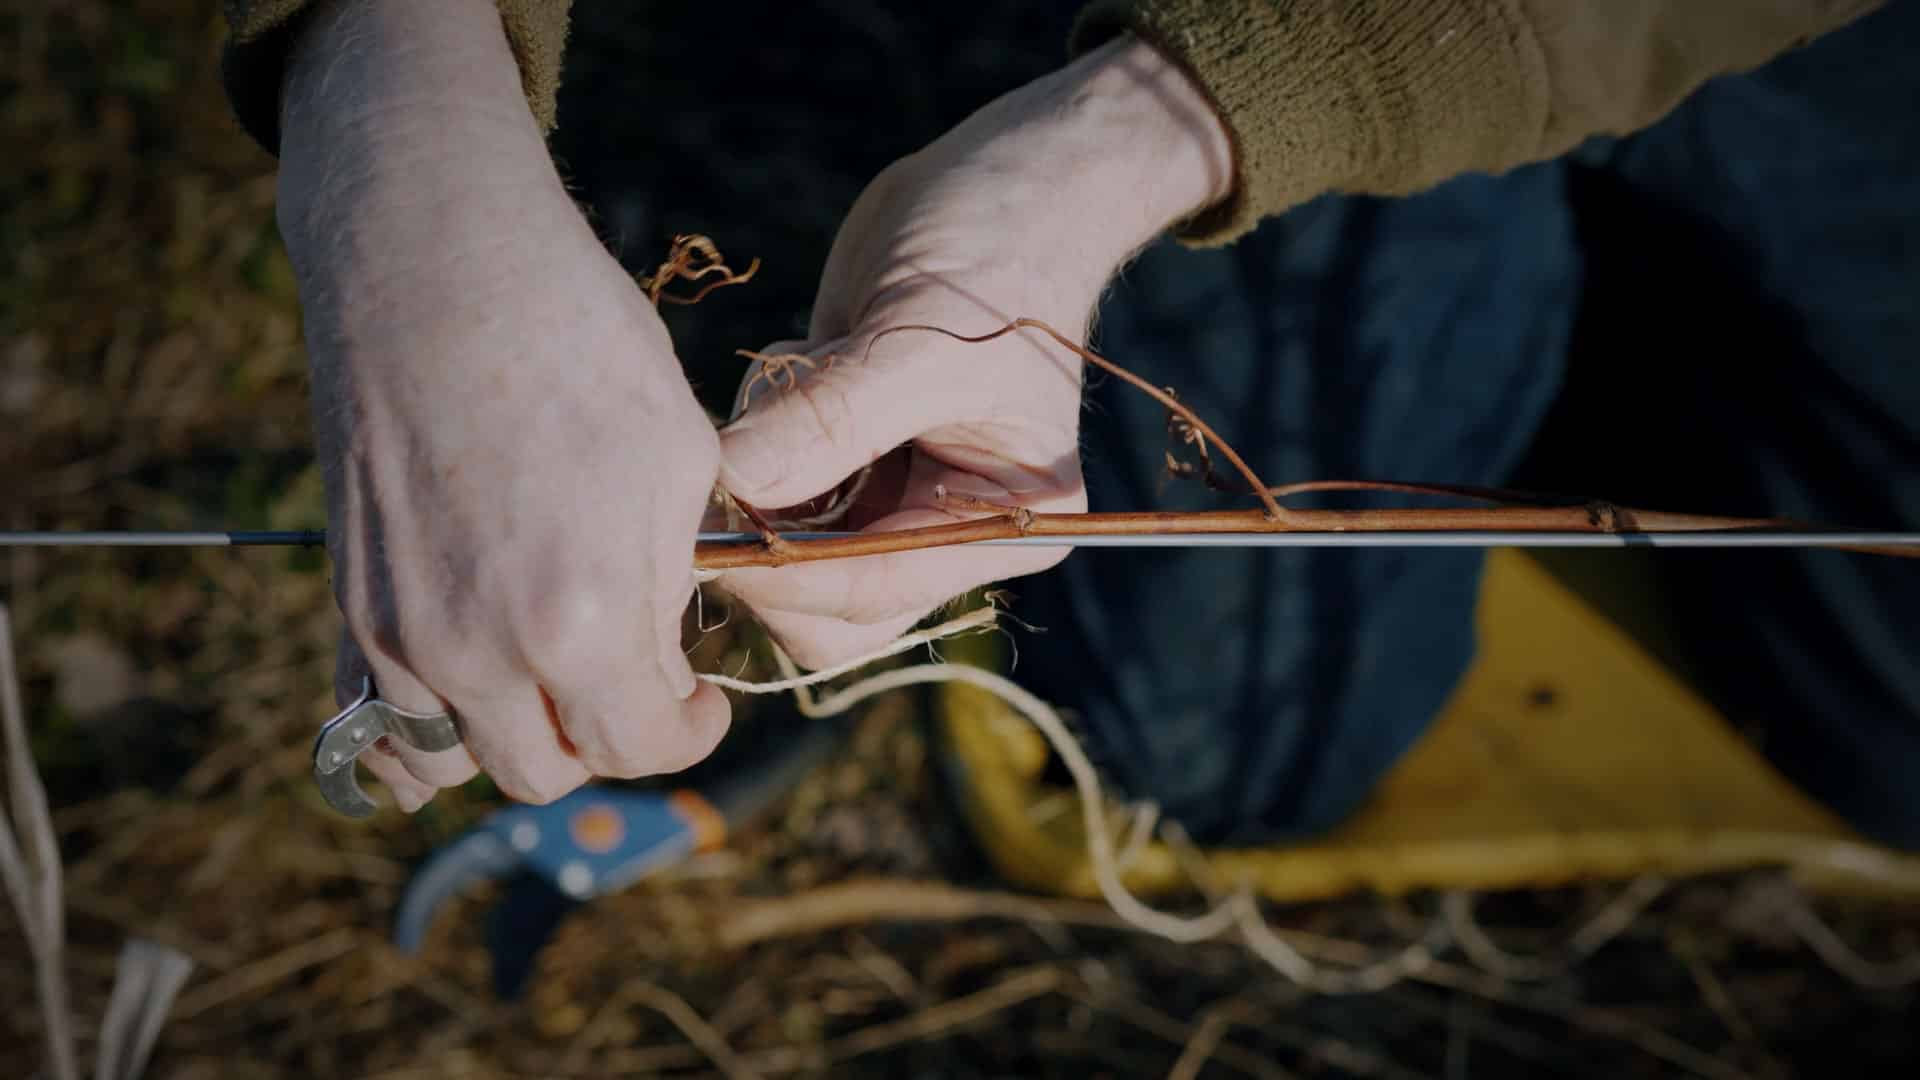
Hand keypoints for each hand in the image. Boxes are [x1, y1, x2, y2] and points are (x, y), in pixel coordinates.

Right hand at [282, 0, 727, 809]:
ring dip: (514, 740)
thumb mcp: (676, 462)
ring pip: (454, 761)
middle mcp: (479, 650)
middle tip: (638, 682)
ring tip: (553, 680)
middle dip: (607, 738)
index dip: (691, 731)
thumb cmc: (577, 342)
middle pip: (548, 771)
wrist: (434, 263)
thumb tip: (662, 648)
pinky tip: (470, 685)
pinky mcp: (348, 599)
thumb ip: (670, 586)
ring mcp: (399, 631)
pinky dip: (426, 725)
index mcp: (584, 622)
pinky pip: (372, 720)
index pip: (643, 747)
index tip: (703, 699)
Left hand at [715, 36, 1231, 667]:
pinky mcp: (848, 460)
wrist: (1002, 181)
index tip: (707, 520)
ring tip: (805, 365)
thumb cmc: (995, 253)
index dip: (785, 570)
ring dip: (763, 472)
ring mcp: (896, 498)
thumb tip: (736, 485)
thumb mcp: (917, 340)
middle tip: (726, 452)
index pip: (875, 589)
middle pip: (826, 605)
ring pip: (788, 549)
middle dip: (768, 536)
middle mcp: (953, 530)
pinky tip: (806, 353)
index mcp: (1008, 523)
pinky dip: (761, 429)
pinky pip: (773, 486)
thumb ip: (832, 420)